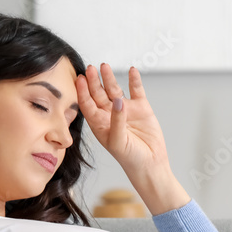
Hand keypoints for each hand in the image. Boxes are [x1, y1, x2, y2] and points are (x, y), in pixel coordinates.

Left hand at [75, 64, 170, 182]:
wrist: (151, 164)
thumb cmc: (130, 158)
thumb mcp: (118, 142)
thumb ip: (117, 121)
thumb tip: (119, 100)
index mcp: (100, 124)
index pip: (88, 105)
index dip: (83, 92)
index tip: (79, 79)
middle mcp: (110, 114)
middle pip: (99, 94)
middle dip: (93, 82)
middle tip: (90, 69)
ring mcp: (126, 109)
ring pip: (115, 89)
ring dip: (109, 78)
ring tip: (104, 66)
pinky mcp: (141, 107)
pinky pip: (136, 90)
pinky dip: (134, 80)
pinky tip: (132, 70)